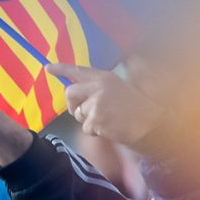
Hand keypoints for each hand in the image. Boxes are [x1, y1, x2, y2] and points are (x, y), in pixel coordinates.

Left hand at [49, 63, 165, 149]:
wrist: (152, 124)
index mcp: (104, 77)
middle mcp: (99, 87)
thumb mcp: (118, 88)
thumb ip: (97, 87)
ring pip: (78, 114)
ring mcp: (97, 103)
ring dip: (88, 121)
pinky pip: (86, 128)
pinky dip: (95, 131)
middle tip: (83, 111)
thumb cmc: (136, 107)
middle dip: (72, 105)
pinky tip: (110, 128)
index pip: (77, 70)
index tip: (47, 68)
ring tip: (108, 119)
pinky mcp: (97, 120)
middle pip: (69, 93)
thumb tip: (73, 88)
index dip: (60, 68)